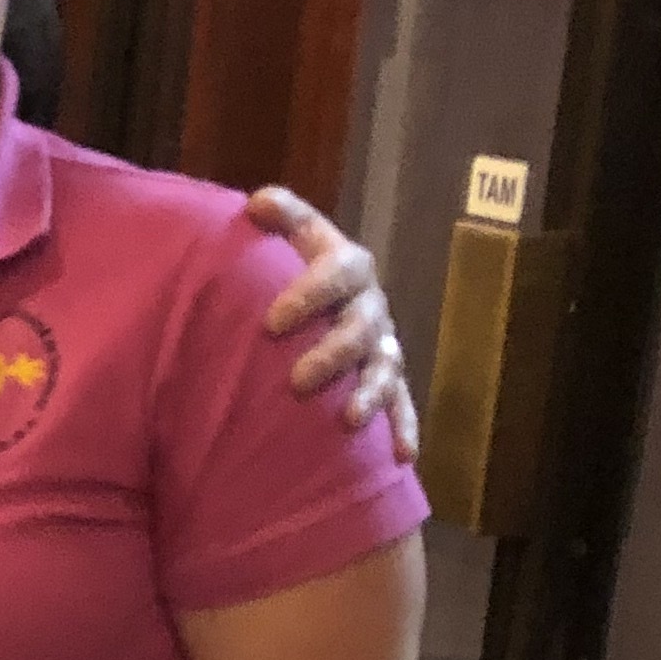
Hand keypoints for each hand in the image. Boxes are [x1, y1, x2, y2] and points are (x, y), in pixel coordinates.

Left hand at [249, 185, 416, 457]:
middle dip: (333, 353)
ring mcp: (382, 344)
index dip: (311, 293)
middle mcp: (369, 305)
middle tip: (296, 381)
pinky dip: (403, 427)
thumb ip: (280, 218)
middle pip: (363, 326)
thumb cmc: (289, 266)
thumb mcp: (286, 237)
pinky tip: (402, 456)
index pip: (339, 270)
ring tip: (348, 419)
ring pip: (384, 367)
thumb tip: (257, 203)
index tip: (272, 322)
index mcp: (346, 266)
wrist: (314, 297)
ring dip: (370, 393)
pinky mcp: (387, 381)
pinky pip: (401, 405)